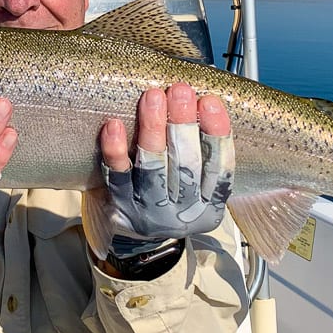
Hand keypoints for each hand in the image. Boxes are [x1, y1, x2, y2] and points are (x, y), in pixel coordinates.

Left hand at [98, 83, 234, 257]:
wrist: (138, 241)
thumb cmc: (173, 196)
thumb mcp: (199, 186)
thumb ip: (203, 152)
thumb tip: (202, 101)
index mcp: (210, 206)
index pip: (219, 167)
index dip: (216, 133)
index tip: (210, 102)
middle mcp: (182, 212)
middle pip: (186, 165)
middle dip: (183, 124)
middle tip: (181, 91)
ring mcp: (150, 210)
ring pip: (153, 168)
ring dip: (153, 129)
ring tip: (153, 97)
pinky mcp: (121, 206)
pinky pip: (117, 177)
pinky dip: (115, 151)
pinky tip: (114, 125)